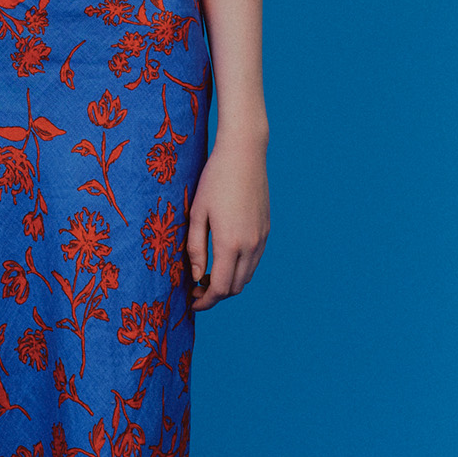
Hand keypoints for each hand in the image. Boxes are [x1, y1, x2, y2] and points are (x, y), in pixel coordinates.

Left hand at [185, 130, 268, 311]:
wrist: (244, 154)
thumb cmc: (214, 180)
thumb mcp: (197, 213)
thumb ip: (195, 248)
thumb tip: (195, 276)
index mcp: (229, 243)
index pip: (219, 288)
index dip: (205, 301)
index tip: (192, 302)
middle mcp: (250, 246)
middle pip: (234, 287)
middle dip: (215, 294)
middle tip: (195, 288)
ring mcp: (261, 238)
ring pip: (246, 276)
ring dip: (228, 282)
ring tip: (207, 274)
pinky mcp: (266, 230)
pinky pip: (254, 261)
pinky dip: (240, 269)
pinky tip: (224, 258)